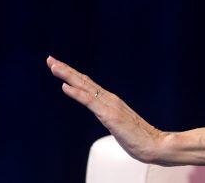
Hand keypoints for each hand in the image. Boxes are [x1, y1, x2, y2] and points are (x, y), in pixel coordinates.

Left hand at [46, 55, 165, 163]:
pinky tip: (65, 86)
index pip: (88, 85)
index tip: (58, 66)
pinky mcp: (110, 116)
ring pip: (85, 87)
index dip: (72, 75)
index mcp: (111, 101)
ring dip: (68, 75)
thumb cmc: (139, 138)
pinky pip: (90, 102)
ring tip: (53, 66)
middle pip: (84, 81)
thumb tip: (107, 117)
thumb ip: (112, 118)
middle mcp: (110, 99)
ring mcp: (110, 106)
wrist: (155, 144)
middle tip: (50, 59)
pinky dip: (77, 93)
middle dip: (66, 70)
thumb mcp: (120, 126)